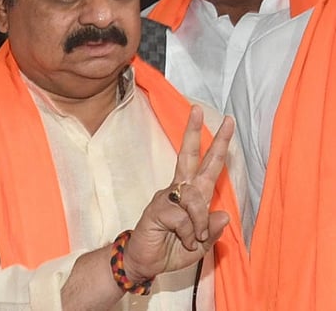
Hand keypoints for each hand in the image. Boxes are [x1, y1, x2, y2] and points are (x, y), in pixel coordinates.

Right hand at [123, 105, 232, 281]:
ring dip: (200, 222)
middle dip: (196, 133)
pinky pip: (184, 217)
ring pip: (195, 198)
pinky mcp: (157, 209)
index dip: (218, 146)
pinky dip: (189, 233)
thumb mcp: (200, 246)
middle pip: (189, 157)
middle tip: (199, 110)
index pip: (206, 166)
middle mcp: (178, 191)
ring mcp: (165, 198)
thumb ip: (213, 231)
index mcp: (191, 196)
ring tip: (195, 240)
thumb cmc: (170, 250)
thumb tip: (224, 214)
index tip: (228, 123)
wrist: (143, 262)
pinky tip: (183, 241)